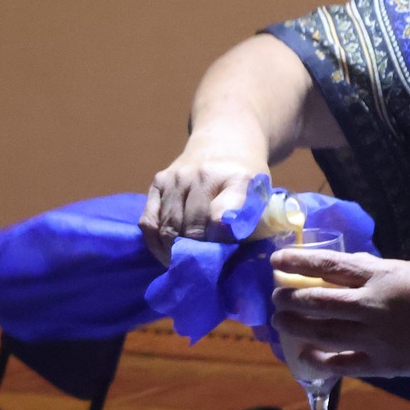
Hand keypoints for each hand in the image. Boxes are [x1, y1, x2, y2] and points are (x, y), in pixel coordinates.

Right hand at [140, 147, 263, 263]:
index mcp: (238, 179)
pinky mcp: (158, 181)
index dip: (219, 242)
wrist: (225, 141)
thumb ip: (247, 224)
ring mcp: (177, 177)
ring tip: (183, 264)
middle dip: (196, 253)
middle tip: (201, 268)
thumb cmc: (245, 180)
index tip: (220, 255)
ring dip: (174, 252)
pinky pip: (149, 221)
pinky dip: (155, 242)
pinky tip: (166, 252)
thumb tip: (227, 259)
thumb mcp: (260, 198)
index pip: (221, 217)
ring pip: (168, 228)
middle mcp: (204, 175)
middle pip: (192, 228)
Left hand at [270, 250, 409, 377]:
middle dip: (290, 298)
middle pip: (318, 302)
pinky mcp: (382, 365)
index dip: (298, 262)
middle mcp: (373, 307)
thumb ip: (373, 269)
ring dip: (295, 326)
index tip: (276, 260)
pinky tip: (304, 353)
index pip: (329, 266)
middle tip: (275, 296)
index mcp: (381, 277)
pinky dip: (318, 359)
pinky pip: (340, 364)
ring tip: (280, 320)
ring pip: (322, 332)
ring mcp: (376, 338)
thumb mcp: (408, 269)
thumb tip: (343, 265)